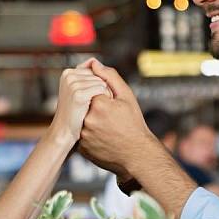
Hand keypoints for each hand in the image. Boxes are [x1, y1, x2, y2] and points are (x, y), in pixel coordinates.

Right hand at [49, 67, 111, 146]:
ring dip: (103, 95)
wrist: (63, 133)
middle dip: (101, 89)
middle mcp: (68, 76)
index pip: (94, 70)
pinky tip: (95, 109)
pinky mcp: (78, 94)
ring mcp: (72, 84)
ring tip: (92, 108)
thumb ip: (87, 75)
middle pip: (99, 75)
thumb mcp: (78, 91)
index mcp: (68, 73)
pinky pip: (101, 89)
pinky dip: (104, 99)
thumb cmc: (74, 113)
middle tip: (91, 105)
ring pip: (101, 82)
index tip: (90, 98)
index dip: (98, 84)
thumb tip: (94, 60)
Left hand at [77, 59, 156, 179]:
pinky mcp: (81, 147)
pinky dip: (89, 133)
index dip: (103, 96)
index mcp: (99, 104)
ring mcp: (83, 135)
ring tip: (108, 128)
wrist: (137, 155)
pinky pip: (81, 133)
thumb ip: (110, 77)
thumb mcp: (127, 97)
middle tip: (111, 119)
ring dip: (92, 120)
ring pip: (82, 119)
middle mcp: (88, 120)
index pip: (92, 89)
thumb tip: (94, 63)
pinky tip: (103, 137)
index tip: (113, 106)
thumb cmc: (135, 125)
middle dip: (96, 108)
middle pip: (85, 104)